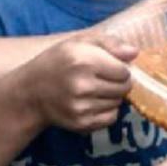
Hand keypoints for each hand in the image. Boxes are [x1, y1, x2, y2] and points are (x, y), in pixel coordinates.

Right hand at [18, 36, 137, 133]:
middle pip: (124, 88)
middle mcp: (83, 86)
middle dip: (120, 82)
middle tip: (104, 78)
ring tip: (95, 89)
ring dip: (113, 96)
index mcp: (84, 61)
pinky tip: (93, 102)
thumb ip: (110, 43)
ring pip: (118, 103)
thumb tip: (134, 53)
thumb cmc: (59, 61)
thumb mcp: (80, 41)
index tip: (111, 66)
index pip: (124, 71)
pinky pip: (111, 118)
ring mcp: (81, 107)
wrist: (32, 91)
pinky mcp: (81, 124)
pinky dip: (107, 110)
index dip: (121, 67)